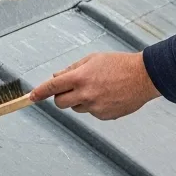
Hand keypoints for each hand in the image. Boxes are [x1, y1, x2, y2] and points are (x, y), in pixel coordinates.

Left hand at [30, 52, 160, 119]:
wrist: (144, 76)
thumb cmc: (118, 64)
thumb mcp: (93, 59)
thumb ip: (72, 69)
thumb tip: (56, 77)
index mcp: (80, 77)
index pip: (53, 86)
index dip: (39, 92)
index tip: (31, 97)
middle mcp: (86, 94)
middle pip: (60, 103)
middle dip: (61, 97)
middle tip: (71, 89)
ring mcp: (96, 107)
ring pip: (76, 108)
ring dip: (80, 100)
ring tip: (98, 89)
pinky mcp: (105, 116)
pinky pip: (92, 113)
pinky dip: (94, 106)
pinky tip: (107, 96)